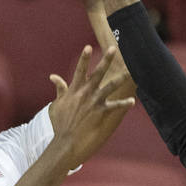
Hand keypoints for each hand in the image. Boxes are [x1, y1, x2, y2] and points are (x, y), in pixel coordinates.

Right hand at [47, 45, 134, 167]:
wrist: (66, 139)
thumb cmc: (60, 122)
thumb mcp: (57, 103)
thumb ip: (59, 88)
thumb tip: (53, 76)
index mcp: (74, 89)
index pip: (80, 70)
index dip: (84, 58)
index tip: (88, 47)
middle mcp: (86, 93)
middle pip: (98, 73)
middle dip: (106, 60)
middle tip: (114, 48)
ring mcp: (94, 102)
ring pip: (110, 86)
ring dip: (120, 78)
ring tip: (130, 71)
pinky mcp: (100, 112)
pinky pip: (114, 106)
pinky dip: (124, 104)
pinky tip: (133, 101)